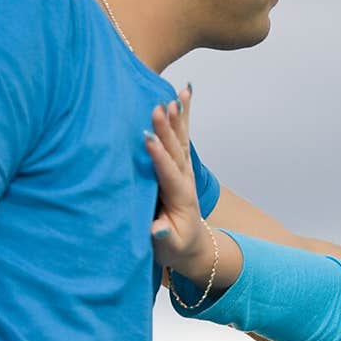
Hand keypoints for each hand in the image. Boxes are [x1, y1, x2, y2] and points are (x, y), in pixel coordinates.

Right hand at [144, 85, 204, 272]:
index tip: (148, 139)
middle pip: (176, 151)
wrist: (192, 244)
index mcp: (179, 198)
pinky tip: (184, 91)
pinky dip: (184, 113)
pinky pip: (182, 135)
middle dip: (167, 131)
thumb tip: (156, 229)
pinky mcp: (180, 164)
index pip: (168, 174)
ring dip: (176, 118)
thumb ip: (162, 239)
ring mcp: (184, 170)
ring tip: (172, 96)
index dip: (159, 157)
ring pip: (180, 140)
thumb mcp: (167, 249)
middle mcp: (184, 179)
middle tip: (159, 108)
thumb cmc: (174, 246)